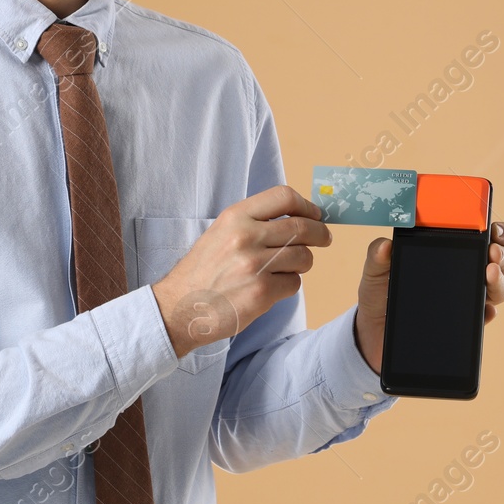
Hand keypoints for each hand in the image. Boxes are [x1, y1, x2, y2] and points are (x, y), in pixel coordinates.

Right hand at [153, 185, 331, 359]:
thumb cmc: (203, 271)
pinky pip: (294, 283)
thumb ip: (255, 222)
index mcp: (235, 217)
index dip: (306, 205)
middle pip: (302, 227)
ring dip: (302, 263)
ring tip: (286, 268)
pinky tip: (271, 288)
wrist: (178, 307)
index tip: (315, 215)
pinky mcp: (261, 292)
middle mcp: (245, 236)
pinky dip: (288, 286)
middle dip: (320, 234)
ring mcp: (254, 265)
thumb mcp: (221, 233)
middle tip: (325, 239)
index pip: (284, 196)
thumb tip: (300, 216)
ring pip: (303, 256)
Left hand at [353, 220, 503, 374]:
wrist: (374, 333)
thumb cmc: (380, 293)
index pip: (483, 234)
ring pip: (500, 288)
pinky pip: (486, 318)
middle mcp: (466, 272)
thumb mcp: (375, 271)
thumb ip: (378, 255)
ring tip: (489, 275)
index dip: (496, 230)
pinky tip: (484, 310)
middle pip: (502, 260)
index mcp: (449, 250)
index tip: (494, 229)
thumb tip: (385, 245)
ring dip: (501, 281)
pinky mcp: (466, 324)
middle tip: (492, 254)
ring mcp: (469, 299)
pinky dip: (488, 312)